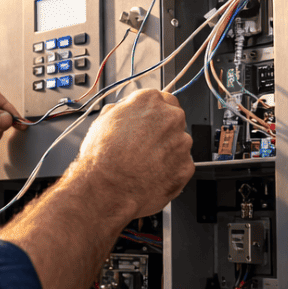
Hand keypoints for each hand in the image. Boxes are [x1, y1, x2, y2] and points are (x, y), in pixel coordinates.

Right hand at [67, 89, 194, 217]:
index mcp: (150, 101)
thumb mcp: (104, 120)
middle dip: (162, 132)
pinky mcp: (186, 166)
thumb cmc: (102, 157)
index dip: (155, 114)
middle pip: (174, 121)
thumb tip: (128, 111)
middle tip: (144, 147)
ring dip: (167, 152)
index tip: (149, 124)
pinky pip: (180, 166)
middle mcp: (171, 118)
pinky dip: (170, 170)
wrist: (107, 189)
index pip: (163, 99)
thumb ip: (124, 111)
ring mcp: (182, 143)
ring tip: (144, 164)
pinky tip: (151, 175)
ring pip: (179, 144)